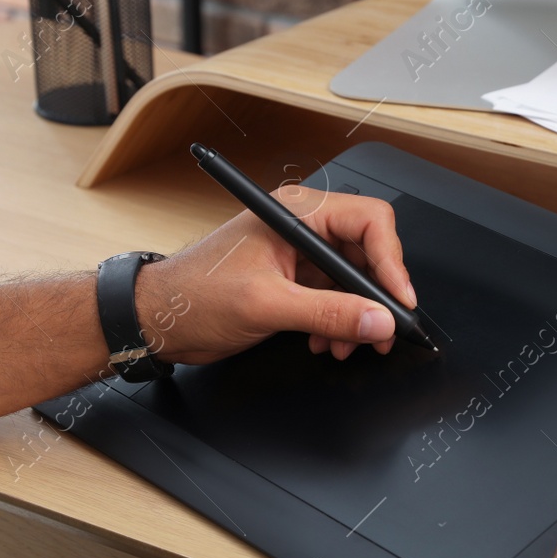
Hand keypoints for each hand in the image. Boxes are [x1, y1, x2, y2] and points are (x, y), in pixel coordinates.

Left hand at [133, 185, 416, 363]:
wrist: (158, 320)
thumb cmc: (192, 295)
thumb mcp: (266, 305)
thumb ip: (328, 313)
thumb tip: (376, 319)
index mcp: (295, 213)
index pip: (370, 220)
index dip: (391, 260)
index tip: (398, 299)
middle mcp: (301, 227)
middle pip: (367, 253)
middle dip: (376, 296)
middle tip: (382, 330)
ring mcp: (298, 255)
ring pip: (354, 281)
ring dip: (357, 316)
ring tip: (347, 344)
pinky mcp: (294, 281)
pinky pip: (335, 298)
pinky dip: (338, 323)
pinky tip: (324, 341)